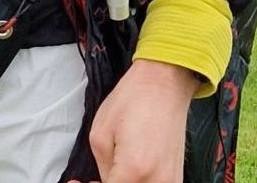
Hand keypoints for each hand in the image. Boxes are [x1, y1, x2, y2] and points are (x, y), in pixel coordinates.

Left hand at [70, 59, 198, 182]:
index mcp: (133, 170)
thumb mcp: (100, 134)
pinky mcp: (175, 177)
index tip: (81, 182)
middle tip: (92, 180)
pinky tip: (126, 174)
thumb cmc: (134, 100)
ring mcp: (170, 182)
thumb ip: (102, 169)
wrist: (165, 83)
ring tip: (110, 174)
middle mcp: (156, 181)